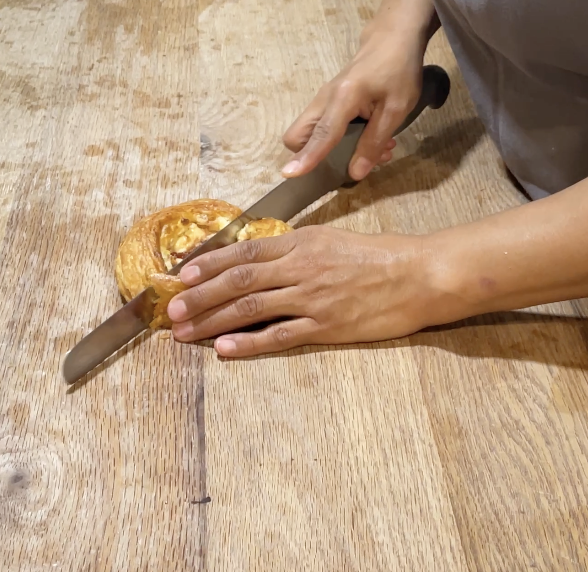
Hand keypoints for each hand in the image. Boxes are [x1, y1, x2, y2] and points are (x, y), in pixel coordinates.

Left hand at [166, 225, 434, 357]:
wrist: (416, 275)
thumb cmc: (379, 255)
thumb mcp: (331, 238)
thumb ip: (296, 248)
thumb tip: (262, 255)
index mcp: (301, 242)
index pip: (245, 251)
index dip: (210, 263)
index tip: (182, 274)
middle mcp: (300, 267)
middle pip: (240, 280)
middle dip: (201, 295)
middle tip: (171, 308)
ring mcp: (311, 298)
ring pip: (251, 308)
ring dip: (213, 320)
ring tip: (186, 331)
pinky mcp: (326, 326)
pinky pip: (280, 336)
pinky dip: (249, 343)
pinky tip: (225, 349)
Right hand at [282, 32, 425, 180]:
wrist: (393, 38)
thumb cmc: (398, 70)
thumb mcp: (395, 110)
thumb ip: (374, 141)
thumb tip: (355, 173)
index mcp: (342, 98)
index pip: (321, 134)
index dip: (306, 157)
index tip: (290, 176)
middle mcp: (324, 98)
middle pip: (299, 134)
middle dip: (314, 155)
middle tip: (353, 161)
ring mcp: (325, 98)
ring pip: (313, 132)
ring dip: (334, 149)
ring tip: (379, 149)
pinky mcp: (331, 99)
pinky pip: (324, 125)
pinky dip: (340, 138)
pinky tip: (373, 136)